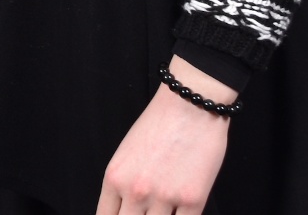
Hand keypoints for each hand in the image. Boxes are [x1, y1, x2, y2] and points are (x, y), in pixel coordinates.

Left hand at [97, 56, 233, 214]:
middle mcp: (135, 191)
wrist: (188, 105)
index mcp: (114, 177)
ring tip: (163, 210)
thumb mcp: (126, 154)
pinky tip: (180, 213)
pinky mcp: (193, 200)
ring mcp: (164, 197)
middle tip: (145, 212)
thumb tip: (126, 209)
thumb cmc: (158, 125)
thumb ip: (123, 184)